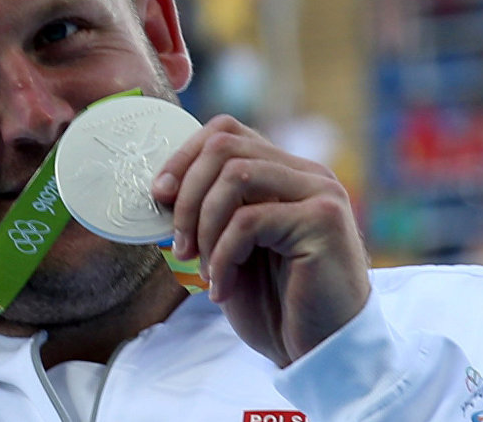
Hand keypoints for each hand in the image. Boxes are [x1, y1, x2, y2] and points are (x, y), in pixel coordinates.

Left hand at [152, 114, 370, 366]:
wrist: (319, 352)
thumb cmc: (274, 304)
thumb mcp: (231, 248)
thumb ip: (210, 211)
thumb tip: (162, 188)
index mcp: (286, 173)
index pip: (227, 131)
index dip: (183, 157)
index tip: (159, 196)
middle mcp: (308, 173)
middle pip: (225, 147)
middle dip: (187, 196)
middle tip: (177, 244)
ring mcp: (320, 193)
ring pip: (235, 176)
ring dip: (203, 225)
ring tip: (200, 268)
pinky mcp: (324, 221)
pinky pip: (248, 221)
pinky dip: (221, 257)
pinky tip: (222, 288)